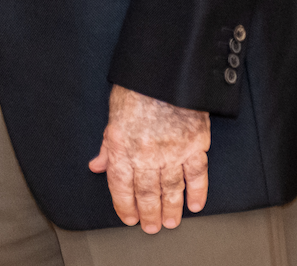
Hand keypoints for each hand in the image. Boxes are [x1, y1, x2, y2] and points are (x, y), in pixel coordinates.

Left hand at [88, 83, 209, 230]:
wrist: (163, 70)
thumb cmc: (135, 88)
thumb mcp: (113, 114)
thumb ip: (107, 144)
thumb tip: (98, 165)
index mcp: (122, 145)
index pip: (121, 185)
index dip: (124, 205)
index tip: (129, 218)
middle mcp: (146, 153)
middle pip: (147, 192)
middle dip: (148, 213)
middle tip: (151, 227)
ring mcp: (173, 151)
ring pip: (172, 189)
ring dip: (171, 209)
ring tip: (170, 222)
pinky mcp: (195, 145)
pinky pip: (197, 175)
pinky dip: (198, 192)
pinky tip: (195, 205)